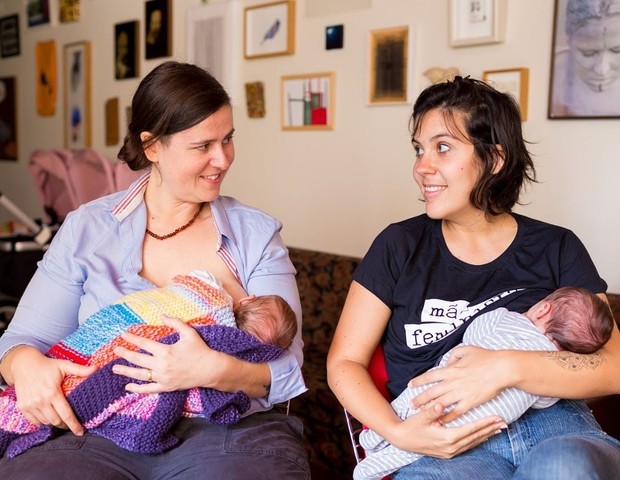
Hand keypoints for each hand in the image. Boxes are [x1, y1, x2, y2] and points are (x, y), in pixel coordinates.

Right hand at [13, 349, 94, 435]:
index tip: (80, 432)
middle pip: (56, 421)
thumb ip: (80, 369)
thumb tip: (96, 368)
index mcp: (52, 392)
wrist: (24, 365)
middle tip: (71, 423)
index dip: (74, 425)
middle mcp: (40, 401)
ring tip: (61, 419)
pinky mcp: (23, 407)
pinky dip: (43, 422)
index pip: (66, 414)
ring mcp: (30, 405)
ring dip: (54, 423)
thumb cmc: (47, 365)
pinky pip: (35, 422)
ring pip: (45, 422)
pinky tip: (49, 417)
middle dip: (65, 425)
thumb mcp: (64, 365)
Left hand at [112, 316, 220, 392]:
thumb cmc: (200, 349)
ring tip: (115, 368)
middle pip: (138, 359)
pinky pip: (149, 389)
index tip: (123, 335)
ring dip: (126, 371)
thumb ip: (175, 323)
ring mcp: (163, 377)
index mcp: (166, 351)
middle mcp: (162, 365)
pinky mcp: (166, 387)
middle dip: (125, 354)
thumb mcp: (189, 332)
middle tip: (116, 350)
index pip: (144, 343)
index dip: (132, 339)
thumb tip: (162, 315)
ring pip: (140, 375)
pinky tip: (128, 386)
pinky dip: (137, 389)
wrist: (210, 369)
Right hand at [388, 402, 505, 457]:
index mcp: (446, 438)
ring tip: (497, 429)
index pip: (471, 429)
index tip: (496, 417)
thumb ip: (431, 411)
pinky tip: (482, 436)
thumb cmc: (411, 426)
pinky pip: (467, 446)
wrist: (401, 439)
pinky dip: (476, 440)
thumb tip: (440, 404)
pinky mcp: (447, 453)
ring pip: (473, 443)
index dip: (484, 423)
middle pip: (475, 437)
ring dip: (486, 436)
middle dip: (490, 430)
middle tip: (504, 423)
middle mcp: (451, 447)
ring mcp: (449, 452)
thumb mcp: (420, 417)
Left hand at [408, 346, 509, 423]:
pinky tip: (441, 421)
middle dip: (419, 399)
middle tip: (410, 405)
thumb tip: (448, 361)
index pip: (430, 376)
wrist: (502, 368)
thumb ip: (454, 355)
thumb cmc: (486, 357)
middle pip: (432, 392)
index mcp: (451, 369)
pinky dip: (448, 417)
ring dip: (429, 409)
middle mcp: (453, 382)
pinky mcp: (471, 401)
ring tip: (420, 414)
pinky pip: (456, 411)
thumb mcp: (466, 350)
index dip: (419, 381)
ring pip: (441, 403)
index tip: (410, 385)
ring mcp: (461, 392)